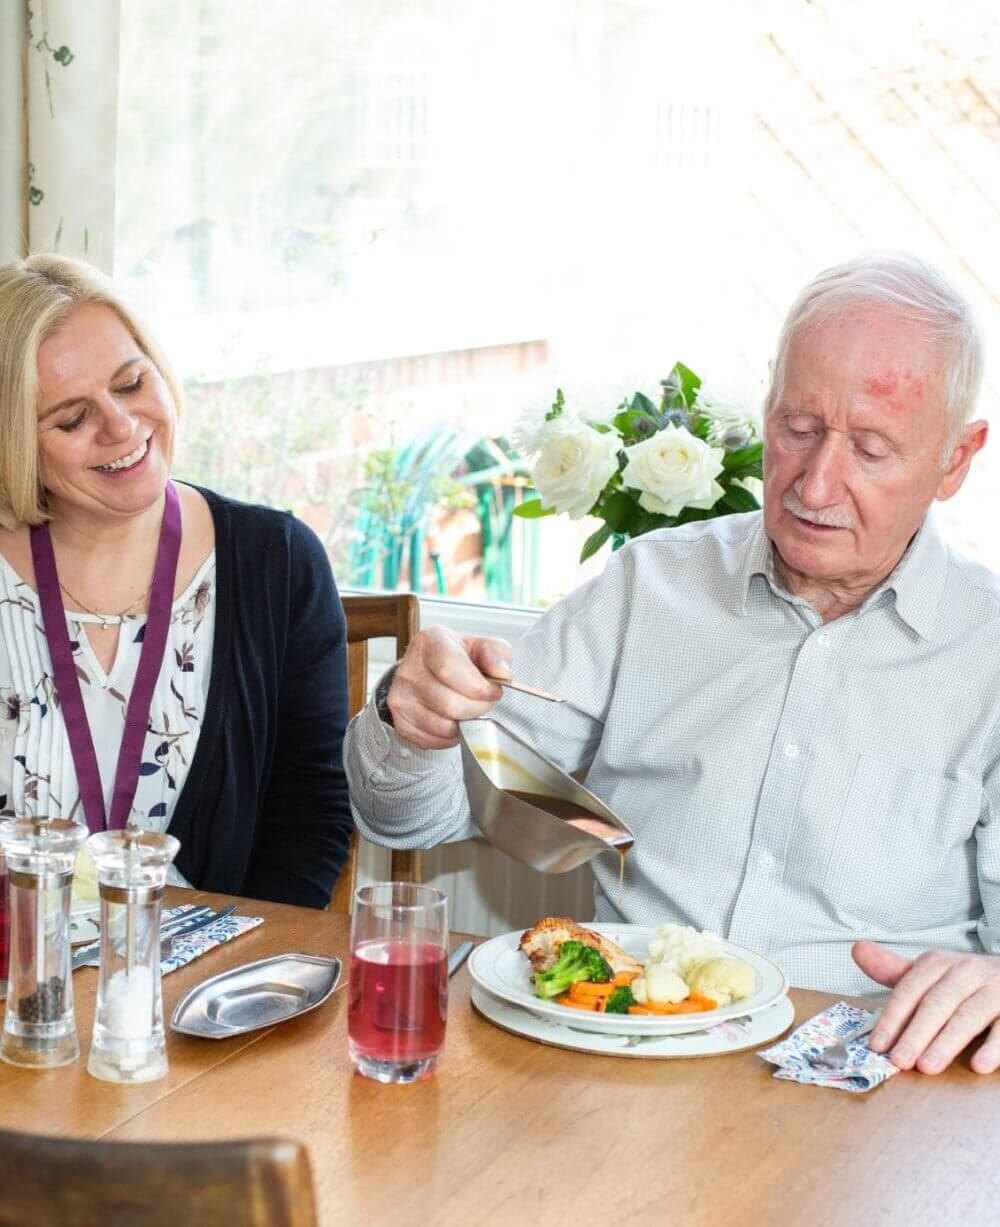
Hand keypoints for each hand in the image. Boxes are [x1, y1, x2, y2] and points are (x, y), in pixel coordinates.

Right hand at [387, 626, 512, 749]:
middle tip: (484, 702)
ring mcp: (401, 697)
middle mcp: (409, 669)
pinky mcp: (400, 721)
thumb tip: (502, 672)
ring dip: (465, 723)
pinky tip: (453, 719)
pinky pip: (434, 740)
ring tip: (468, 709)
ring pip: (444, 726)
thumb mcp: (480, 646)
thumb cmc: (457, 658)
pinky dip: (450, 736)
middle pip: (450, 703)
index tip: (492, 691)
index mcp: (430, 642)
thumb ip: (496, 653)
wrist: (429, 671)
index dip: (478, 687)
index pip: (449, 668)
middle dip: (477, 708)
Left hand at [852, 940, 999, 1074]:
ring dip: (946, 1043)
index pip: (909, 989)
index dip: (892, 1018)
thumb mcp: (931, 973)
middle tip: (899, 1061)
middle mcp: (966, 971)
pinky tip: (977, 1065)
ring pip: (967, 1016)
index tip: (878, 1045)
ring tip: (927, 1067)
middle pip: (936, 1003)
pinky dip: (993, 1047)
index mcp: (939, 962)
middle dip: (915, 1034)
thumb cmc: (964, 981)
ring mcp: (994, 989)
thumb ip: (896, 971)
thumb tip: (858, 950)